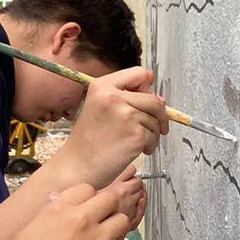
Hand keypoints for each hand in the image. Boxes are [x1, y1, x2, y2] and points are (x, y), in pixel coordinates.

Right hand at [0, 177, 142, 239]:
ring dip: (114, 225)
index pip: (85, 188)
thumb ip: (47, 217)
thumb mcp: (25, 235)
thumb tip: (57, 206)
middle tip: (97, 220)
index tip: (83, 208)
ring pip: (121, 220)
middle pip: (110, 198)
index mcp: (58, 210)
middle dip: (106, 206)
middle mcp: (82, 221)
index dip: (85, 198)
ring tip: (102, 238)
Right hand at [55, 67, 169, 188]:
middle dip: (159, 115)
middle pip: (153, 98)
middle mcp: (113, 97)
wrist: (78, 166)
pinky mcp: (135, 134)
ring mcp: (125, 115)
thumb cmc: (89, 142)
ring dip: (153, 133)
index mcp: (102, 86)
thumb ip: (127, 98)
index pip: (139, 73)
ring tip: (138, 142)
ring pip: (156, 119)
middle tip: (157, 127)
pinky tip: (139, 150)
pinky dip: (151, 145)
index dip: (147, 87)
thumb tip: (161, 100)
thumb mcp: (101, 109)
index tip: (149, 99)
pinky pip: (154, 135)